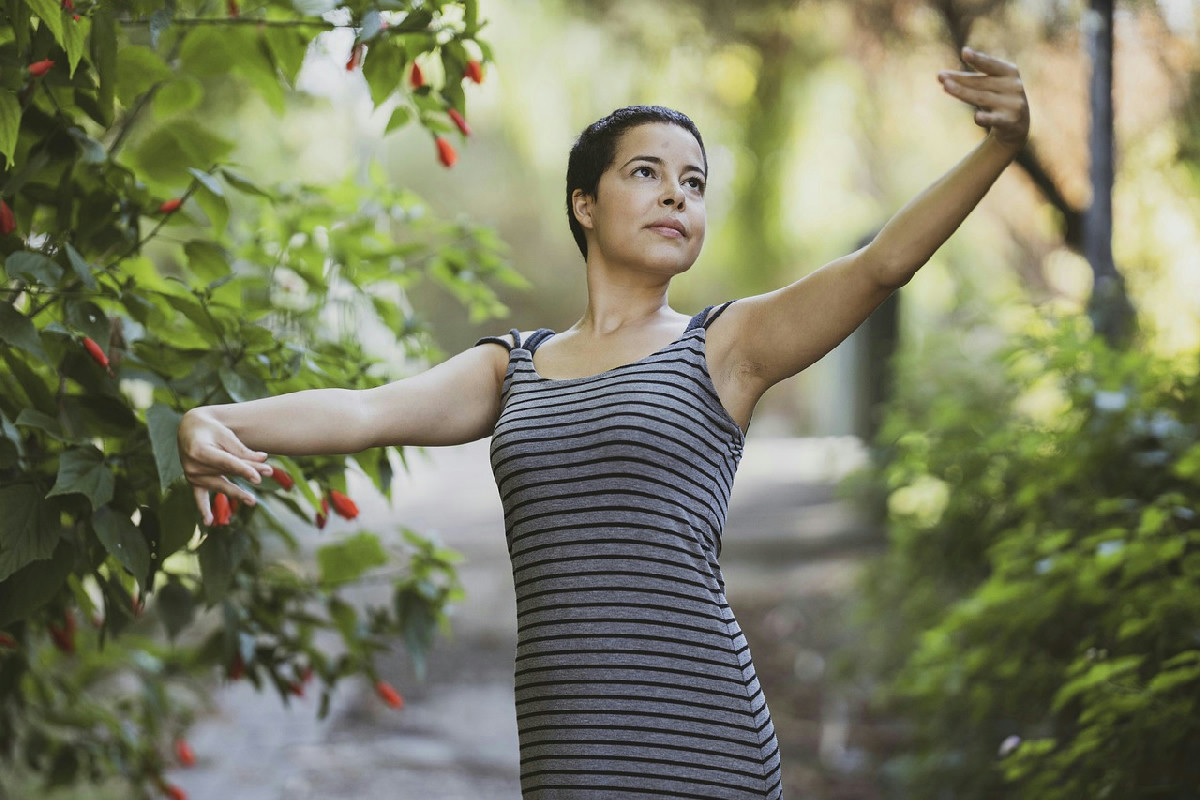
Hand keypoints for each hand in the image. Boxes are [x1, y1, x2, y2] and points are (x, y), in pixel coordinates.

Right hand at [178, 408, 272, 525]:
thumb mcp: (226, 435)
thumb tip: (264, 459)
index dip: (243, 469)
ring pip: (220, 485)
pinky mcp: (194, 482)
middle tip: (266, 477)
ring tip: (252, 501)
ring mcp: (192, 476)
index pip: (226, 462)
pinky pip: (199, 498)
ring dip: (236, 492)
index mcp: (199, 450)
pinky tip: (209, 521)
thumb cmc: (211, 430)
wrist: (190, 429)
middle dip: (247, 474)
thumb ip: (243, 450)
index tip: (258, 477)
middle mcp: (192, 466)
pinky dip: (204, 509)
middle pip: (226, 473)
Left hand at [938, 46, 1029, 150]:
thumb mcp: (989, 86)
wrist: (1018, 125)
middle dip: (960, 79)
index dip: (978, 59)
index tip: (964, 52)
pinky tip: (977, 117)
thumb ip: (969, 79)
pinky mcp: (1009, 122)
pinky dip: (986, 118)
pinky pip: (994, 119)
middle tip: (940, 75)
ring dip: (963, 92)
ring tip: (946, 86)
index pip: (990, 65)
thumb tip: (941, 75)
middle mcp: (1013, 86)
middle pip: (980, 82)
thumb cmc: (997, 99)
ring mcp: (1012, 104)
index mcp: (1009, 72)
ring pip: (982, 98)